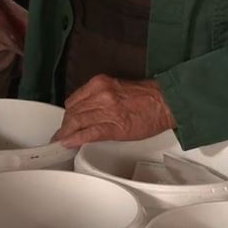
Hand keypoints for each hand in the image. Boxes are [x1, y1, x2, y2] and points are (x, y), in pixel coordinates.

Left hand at [52, 76, 175, 147]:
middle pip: (73, 112)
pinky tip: (68, 143)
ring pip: (77, 123)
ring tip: (62, 141)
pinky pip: (89, 133)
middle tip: (61, 135)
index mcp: (100, 84)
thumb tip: (86, 111)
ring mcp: (106, 111)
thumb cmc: (146, 97)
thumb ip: (98, 98)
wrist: (166, 103)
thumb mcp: (116, 89)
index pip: (74, 101)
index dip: (67, 114)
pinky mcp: (114, 126)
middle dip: (65, 125)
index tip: (65, 121)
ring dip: (66, 134)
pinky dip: (76, 139)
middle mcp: (100, 95)